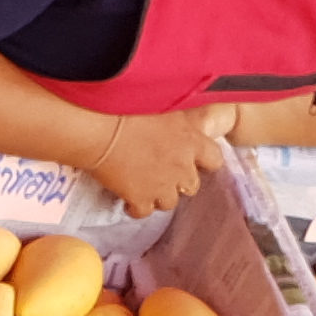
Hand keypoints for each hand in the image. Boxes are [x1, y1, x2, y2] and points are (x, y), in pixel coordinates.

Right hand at [83, 106, 233, 214]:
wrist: (100, 129)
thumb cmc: (128, 107)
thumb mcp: (163, 103)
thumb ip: (178, 116)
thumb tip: (180, 115)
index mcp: (191, 139)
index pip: (215, 158)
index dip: (204, 161)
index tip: (192, 158)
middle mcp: (182, 166)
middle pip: (192, 186)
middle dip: (180, 181)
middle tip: (164, 172)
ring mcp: (162, 186)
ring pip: (170, 202)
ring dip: (160, 195)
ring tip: (145, 186)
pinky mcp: (140, 199)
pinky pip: (143, 212)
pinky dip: (136, 208)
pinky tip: (128, 200)